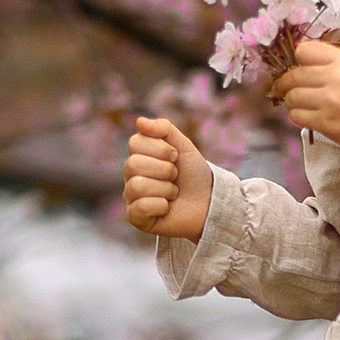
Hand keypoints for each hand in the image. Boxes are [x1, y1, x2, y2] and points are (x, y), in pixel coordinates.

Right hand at [123, 113, 212, 244]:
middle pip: (133, 164)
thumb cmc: (193, 174)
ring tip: (174, 193)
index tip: (175, 157)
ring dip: (165, 189)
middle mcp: (131, 175)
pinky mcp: (136, 218)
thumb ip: (163, 129)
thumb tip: (139, 121)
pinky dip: (161, 206)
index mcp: (139, 155)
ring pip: (137, 186)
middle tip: (176, 177)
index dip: (160, 149)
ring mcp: (132, 197)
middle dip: (165, 170)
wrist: (208, 202)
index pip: (135, 143)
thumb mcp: (182, 146)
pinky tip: (167, 208)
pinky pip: (140, 208)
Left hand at [265, 36, 339, 156]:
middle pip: (293, 75)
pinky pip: (297, 116)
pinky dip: (297, 116)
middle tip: (284, 88)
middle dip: (285, 83)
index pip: (304, 50)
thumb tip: (304, 65)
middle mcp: (334, 78)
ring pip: (292, 97)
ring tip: (299, 103)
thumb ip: (333, 64)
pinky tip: (306, 116)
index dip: (298, 59)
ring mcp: (328, 101)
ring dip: (292, 101)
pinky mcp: (325, 123)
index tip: (298, 66)